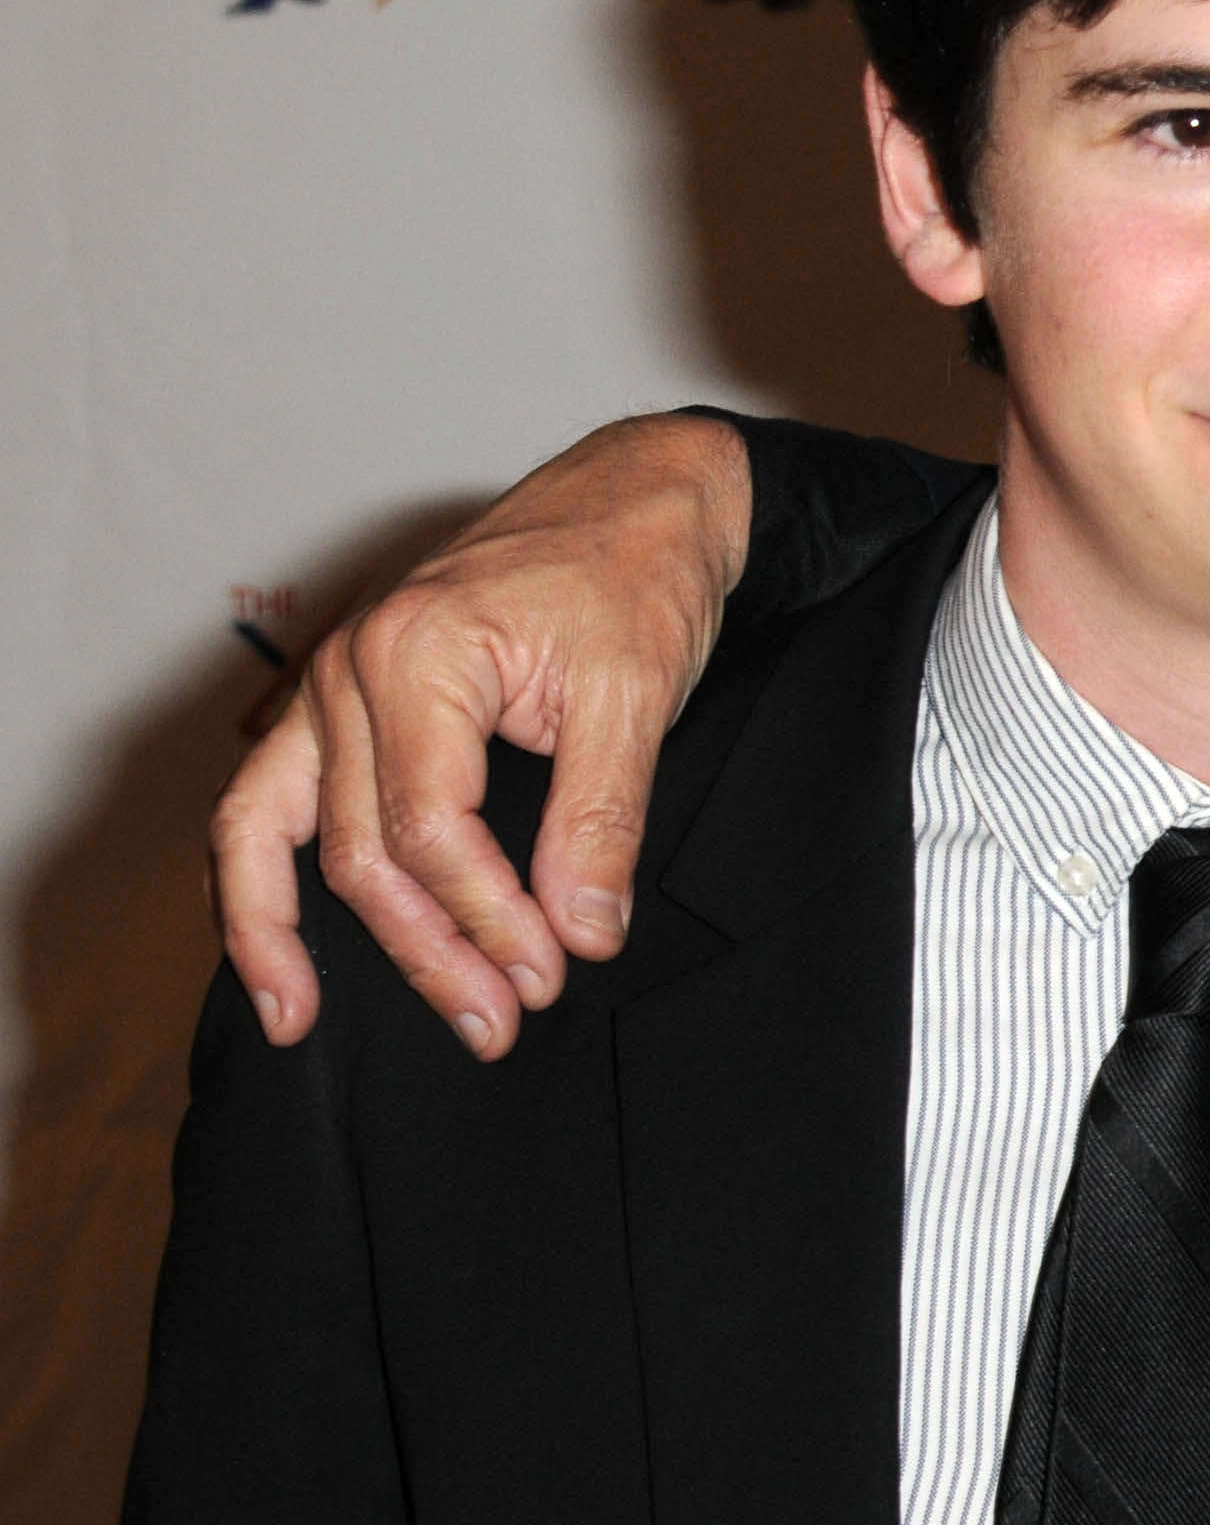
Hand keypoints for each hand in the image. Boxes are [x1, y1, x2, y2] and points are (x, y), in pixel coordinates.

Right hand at [211, 414, 751, 1055]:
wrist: (638, 498)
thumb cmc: (638, 577)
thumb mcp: (637, 695)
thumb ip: (601, 820)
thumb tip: (582, 935)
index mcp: (415, 653)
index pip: (430, 830)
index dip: (488, 918)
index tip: (548, 975)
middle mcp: (347, 668)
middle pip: (358, 850)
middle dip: (425, 951)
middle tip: (495, 1026)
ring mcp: (327, 681)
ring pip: (273, 830)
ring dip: (297, 935)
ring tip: (297, 1020)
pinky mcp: (337, 700)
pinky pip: (264, 799)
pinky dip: (255, 876)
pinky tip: (270, 949)